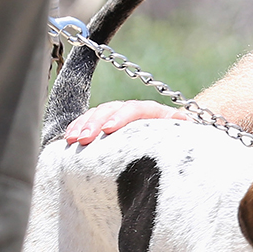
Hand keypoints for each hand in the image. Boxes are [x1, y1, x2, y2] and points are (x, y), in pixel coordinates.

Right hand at [65, 100, 187, 144]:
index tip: (108, 130)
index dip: (121, 117)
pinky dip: (77, 128)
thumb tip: (183, 119)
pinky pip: (87, 121)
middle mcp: (134, 110)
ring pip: (97, 113)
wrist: (173, 140)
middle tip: (84, 140)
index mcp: (153, 112)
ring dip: (82, 126)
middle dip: (95, 123)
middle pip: (111, 109)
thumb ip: (178, 128)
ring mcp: (118, 115)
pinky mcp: (106, 124)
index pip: (135, 108)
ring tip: (73, 141)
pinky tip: (68, 139)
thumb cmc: (178, 143)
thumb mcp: (181, 137)